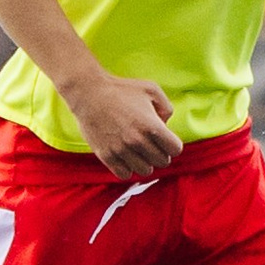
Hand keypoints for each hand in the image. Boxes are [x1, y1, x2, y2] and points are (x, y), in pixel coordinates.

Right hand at [60, 69, 182, 180]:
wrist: (89, 93)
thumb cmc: (121, 89)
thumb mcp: (151, 89)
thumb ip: (167, 107)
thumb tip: (166, 126)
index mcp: (151, 126)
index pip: (175, 150)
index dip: (173, 144)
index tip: (165, 139)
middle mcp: (138, 141)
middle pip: (162, 162)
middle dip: (160, 153)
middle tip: (151, 143)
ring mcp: (121, 150)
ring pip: (145, 171)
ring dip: (145, 162)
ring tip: (138, 150)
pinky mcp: (106, 156)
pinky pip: (125, 174)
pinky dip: (128, 168)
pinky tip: (125, 156)